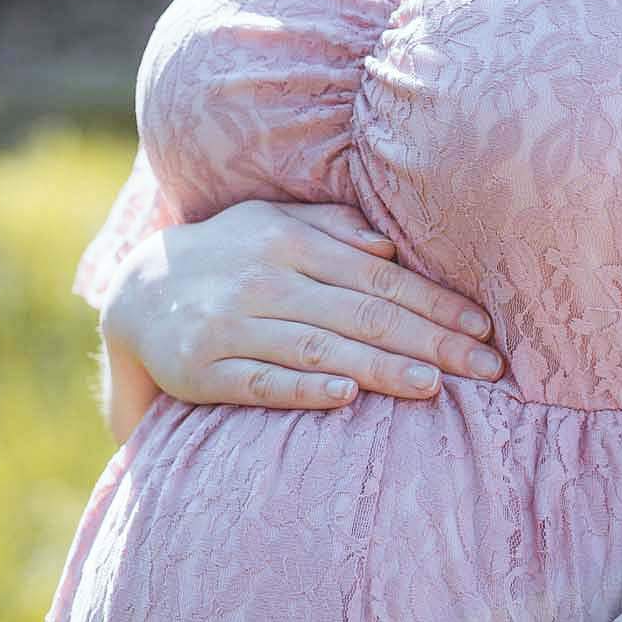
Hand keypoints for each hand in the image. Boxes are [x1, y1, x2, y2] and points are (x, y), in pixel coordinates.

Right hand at [100, 198, 503, 411]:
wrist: (135, 291)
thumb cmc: (226, 256)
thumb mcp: (270, 222)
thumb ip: (330, 227)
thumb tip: (388, 246)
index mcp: (291, 242)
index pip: (379, 278)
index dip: (434, 303)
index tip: (483, 327)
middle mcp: (266, 280)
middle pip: (362, 314)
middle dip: (431, 341)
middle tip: (486, 367)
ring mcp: (234, 326)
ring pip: (320, 349)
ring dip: (380, 368)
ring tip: (434, 386)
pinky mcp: (205, 370)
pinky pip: (261, 382)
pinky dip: (305, 389)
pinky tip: (346, 398)